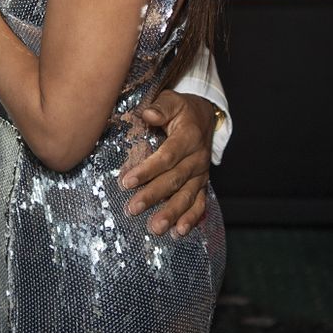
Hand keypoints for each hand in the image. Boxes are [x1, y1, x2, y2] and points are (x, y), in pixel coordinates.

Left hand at [120, 91, 213, 236]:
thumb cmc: (182, 109)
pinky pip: (200, 204)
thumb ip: (160, 107)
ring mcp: (201, 174)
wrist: (205, 117)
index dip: (148, 170)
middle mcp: (197, 158)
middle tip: (133, 208)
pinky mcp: (202, 184)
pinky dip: (191, 219)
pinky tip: (179, 232)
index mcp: (188, 138)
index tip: (127, 181)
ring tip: (155, 227)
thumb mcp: (172, 100)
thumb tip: (148, 114)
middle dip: (153, 196)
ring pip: (187, 196)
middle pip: (174, 180)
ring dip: (171, 213)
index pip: (167, 157)